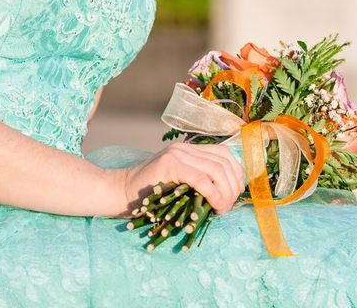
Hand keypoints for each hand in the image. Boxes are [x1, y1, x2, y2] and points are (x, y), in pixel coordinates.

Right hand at [120, 143, 244, 216]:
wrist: (120, 193)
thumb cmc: (150, 196)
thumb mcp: (180, 185)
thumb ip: (200, 183)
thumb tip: (228, 195)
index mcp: (191, 150)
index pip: (225, 155)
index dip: (236, 174)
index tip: (235, 195)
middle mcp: (186, 148)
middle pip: (224, 162)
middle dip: (232, 186)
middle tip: (229, 206)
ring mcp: (177, 154)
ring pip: (216, 169)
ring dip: (225, 192)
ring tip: (222, 209)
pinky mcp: (170, 164)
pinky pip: (201, 178)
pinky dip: (213, 193)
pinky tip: (214, 206)